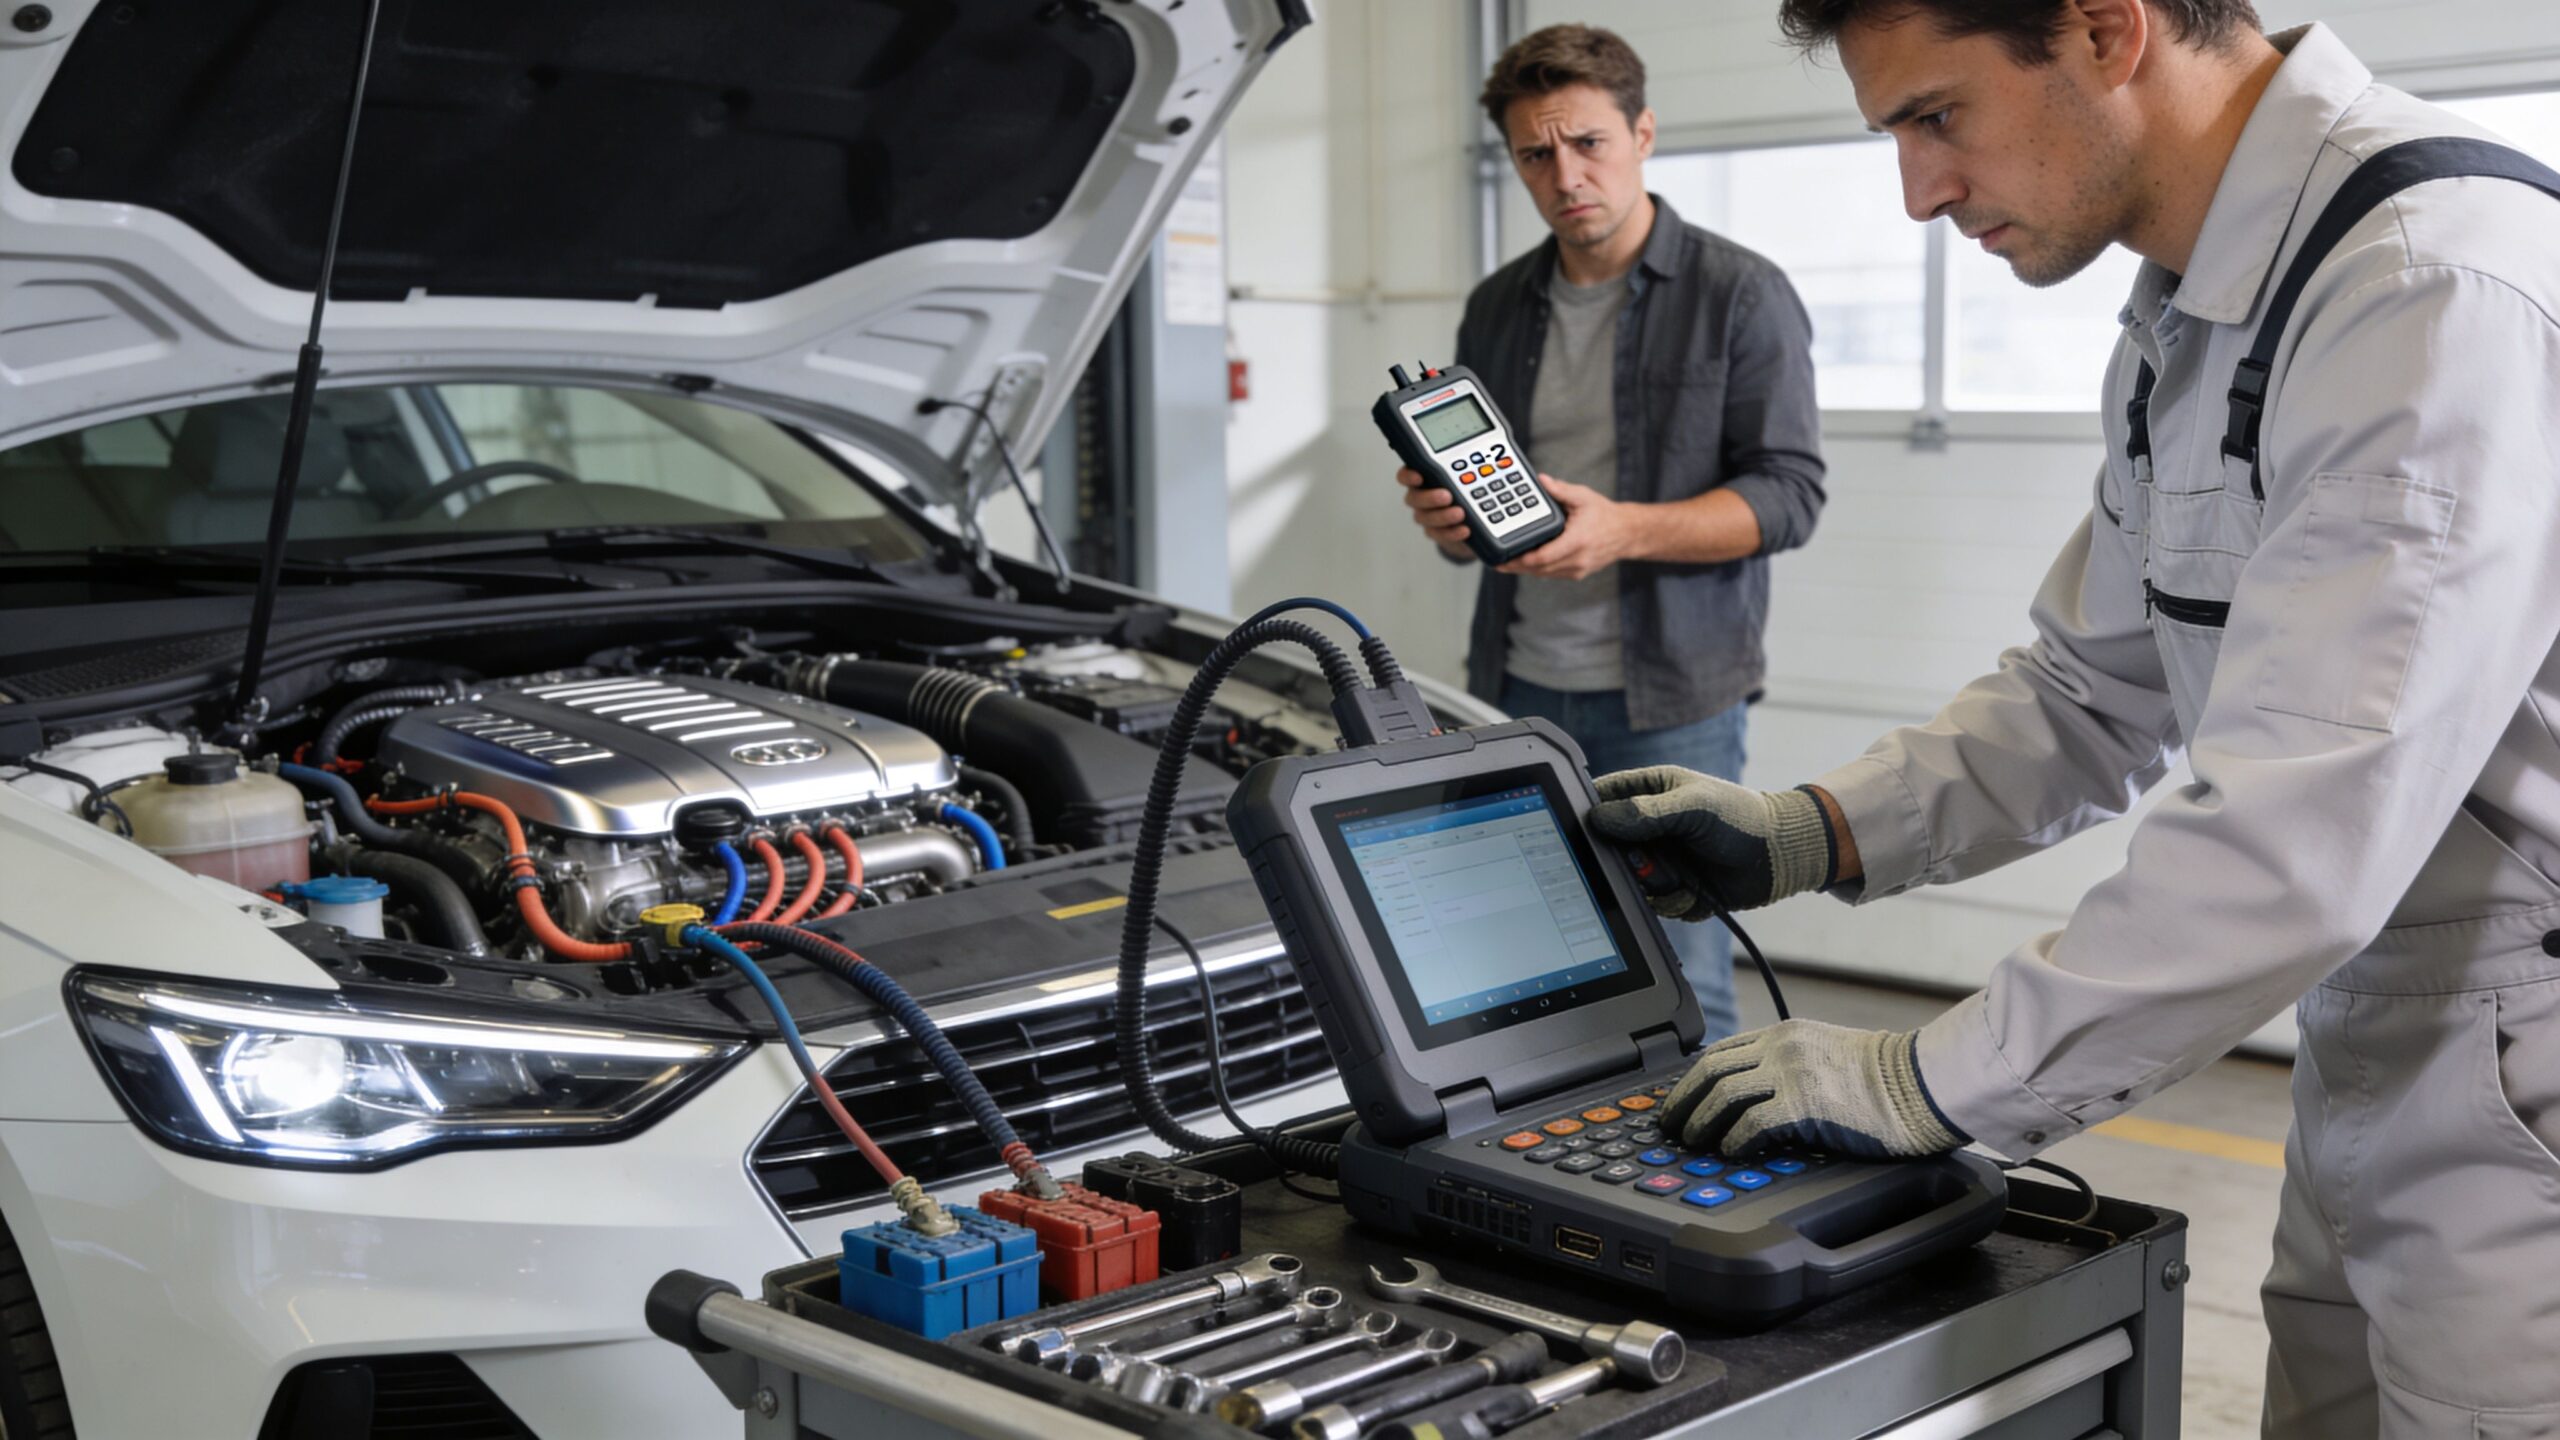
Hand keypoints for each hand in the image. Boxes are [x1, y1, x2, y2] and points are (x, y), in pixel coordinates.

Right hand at [1395, 467, 1474, 559]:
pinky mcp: (1438, 534)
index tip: (1419, 476)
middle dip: (1429, 497)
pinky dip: (1452, 533)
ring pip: (1425, 518)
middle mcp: (1422, 498)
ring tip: (1460, 514)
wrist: (1475, 521)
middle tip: (1447, 496)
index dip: (1408, 475)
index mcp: (1425, 478)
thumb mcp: (1474, 474)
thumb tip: (1499, 457)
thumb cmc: (1470, 491)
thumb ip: (1479, 464)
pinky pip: (1440, 535)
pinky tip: (1465, 529)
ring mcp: (1428, 517)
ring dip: (1442, 516)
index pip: (1407, 475)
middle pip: (1413, 498)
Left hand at [1496, 476, 1636, 580]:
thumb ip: (1561, 490)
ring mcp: (1578, 569)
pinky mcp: (1577, 573)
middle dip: (1517, 567)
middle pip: (1540, 569)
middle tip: (1498, 563)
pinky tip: (1524, 563)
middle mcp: (1578, 559)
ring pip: (1545, 574)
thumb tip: (1541, 480)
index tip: (1506, 557)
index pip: (1545, 556)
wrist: (1627, 533)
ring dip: (1525, 570)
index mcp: (1578, 541)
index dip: (1523, 559)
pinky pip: (1552, 574)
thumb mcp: (1583, 497)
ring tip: (1506, 564)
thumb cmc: (1605, 514)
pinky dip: (1537, 570)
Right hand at [1587, 766, 1834, 916]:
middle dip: (1629, 861)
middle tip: (1648, 861)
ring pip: (1630, 883)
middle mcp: (1649, 828)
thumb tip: (1599, 820)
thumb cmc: (1742, 817)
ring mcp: (1661, 860)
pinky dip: (1675, 902)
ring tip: (1683, 875)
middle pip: (1608, 850)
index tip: (1590, 834)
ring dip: (1656, 884)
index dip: (1590, 817)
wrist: (1780, 856)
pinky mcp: (1675, 890)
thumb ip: (1645, 811)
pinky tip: (1696, 890)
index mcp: (1648, 792)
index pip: (1601, 801)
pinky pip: (1656, 905)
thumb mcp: (1692, 806)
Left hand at [1659, 1019, 1966, 1158]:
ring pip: (1724, 1094)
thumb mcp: (1826, 1058)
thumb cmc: (1886, 1083)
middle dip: (1684, 1100)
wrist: (1924, 1086)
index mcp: (1786, 1034)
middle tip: (1672, 1125)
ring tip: (1693, 1142)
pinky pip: (1752, 1124)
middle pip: (1711, 1070)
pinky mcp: (1804, 1102)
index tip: (1679, 1101)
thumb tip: (1754, 1101)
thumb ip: (1788, 1068)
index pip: (1721, 1052)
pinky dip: (1735, 1140)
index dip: (1692, 1079)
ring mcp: (1792, 1072)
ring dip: (1701, 1122)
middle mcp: (1782, 1046)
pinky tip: (1731, 1152)